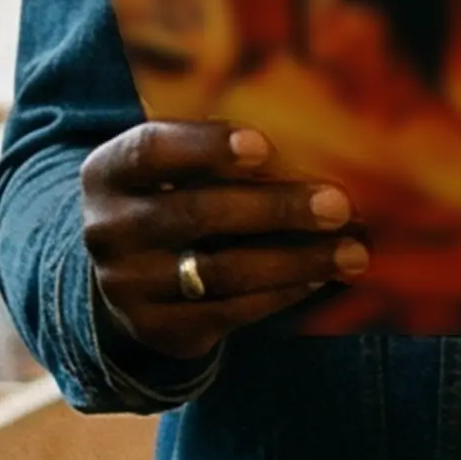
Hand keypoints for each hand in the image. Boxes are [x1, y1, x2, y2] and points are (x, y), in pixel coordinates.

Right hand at [78, 120, 366, 363]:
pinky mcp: (158, 329)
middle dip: (276, 208)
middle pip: (196, 213)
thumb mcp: (165, 167)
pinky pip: (229, 311)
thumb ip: (209, 148)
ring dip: (296, 260)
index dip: (205, 147)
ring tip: (352, 252)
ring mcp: (128, 286)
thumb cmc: (167, 199)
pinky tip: (318, 277)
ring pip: (221, 271)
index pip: (150, 150)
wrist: (122, 277)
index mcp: (108, 172)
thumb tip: (309, 130)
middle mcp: (108, 230)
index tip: (265, 146)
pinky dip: (281, 293)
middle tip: (339, 204)